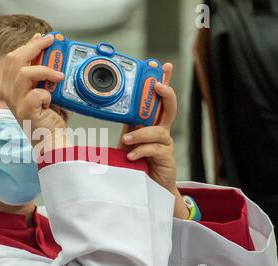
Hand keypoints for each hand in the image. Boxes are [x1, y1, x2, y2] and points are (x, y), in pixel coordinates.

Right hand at [1, 33, 69, 150]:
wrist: (51, 140)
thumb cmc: (49, 119)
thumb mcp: (48, 92)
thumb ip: (47, 77)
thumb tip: (56, 59)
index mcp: (12, 87)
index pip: (13, 59)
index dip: (27, 45)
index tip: (42, 38)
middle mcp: (10, 93)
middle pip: (14, 60)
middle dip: (34, 47)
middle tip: (51, 42)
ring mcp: (15, 103)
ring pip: (23, 73)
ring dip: (44, 70)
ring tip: (59, 75)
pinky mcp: (25, 112)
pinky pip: (35, 94)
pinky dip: (47, 94)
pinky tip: (51, 101)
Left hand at [119, 63, 188, 218]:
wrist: (149, 188)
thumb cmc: (138, 163)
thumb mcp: (129, 142)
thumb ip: (126, 127)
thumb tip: (107, 111)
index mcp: (151, 124)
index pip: (157, 100)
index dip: (163, 82)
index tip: (162, 66)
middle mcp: (161, 131)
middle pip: (169, 107)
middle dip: (165, 94)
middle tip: (157, 86)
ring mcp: (165, 144)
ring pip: (158, 131)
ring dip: (141, 133)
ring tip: (126, 140)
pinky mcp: (166, 158)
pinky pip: (155, 149)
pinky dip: (142, 151)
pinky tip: (131, 156)